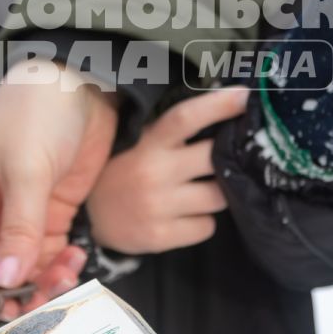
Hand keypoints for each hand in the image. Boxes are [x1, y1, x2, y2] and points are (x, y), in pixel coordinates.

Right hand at [0, 60, 117, 315]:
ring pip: (21, 270)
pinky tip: (75, 262)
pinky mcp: (47, 215)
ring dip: (43, 283)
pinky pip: (47, 256)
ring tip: (66, 282)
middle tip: (43, 306)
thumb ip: (19, 228)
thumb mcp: (26, 169)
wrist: (83, 82)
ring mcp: (16, 216)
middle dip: (16, 293)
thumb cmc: (37, 110)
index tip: (6, 307)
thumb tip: (5, 281)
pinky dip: (61, 267)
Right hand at [86, 88, 248, 253]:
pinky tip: (185, 217)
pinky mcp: (160, 236)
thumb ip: (170, 131)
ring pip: (218, 197)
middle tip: (223, 160)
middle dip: (227, 159)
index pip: (186, 118)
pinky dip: (202, 222)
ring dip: (217, 194)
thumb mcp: (138, 143)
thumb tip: (221, 109)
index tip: (244, 96)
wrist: (87, 219)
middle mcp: (153, 172)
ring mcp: (157, 206)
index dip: (218, 105)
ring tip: (200, 192)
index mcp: (148, 143)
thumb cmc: (122, 171)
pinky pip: (206, 227)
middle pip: (214, 159)